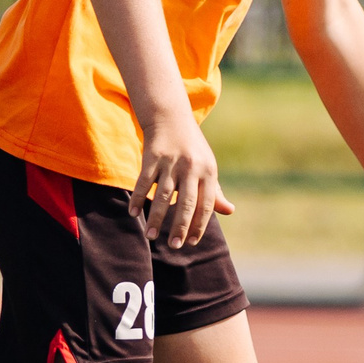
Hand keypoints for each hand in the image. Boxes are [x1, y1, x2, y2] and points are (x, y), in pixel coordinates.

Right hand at [131, 110, 232, 248]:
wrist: (170, 116)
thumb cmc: (192, 147)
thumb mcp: (207, 166)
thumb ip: (215, 191)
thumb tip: (229, 211)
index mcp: (208, 171)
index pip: (207, 204)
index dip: (200, 225)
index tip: (192, 242)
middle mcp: (192, 167)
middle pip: (187, 203)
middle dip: (180, 227)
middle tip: (174, 246)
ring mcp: (171, 161)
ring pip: (164, 196)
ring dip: (157, 219)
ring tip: (151, 237)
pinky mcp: (152, 156)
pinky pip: (144, 182)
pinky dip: (138, 199)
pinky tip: (134, 214)